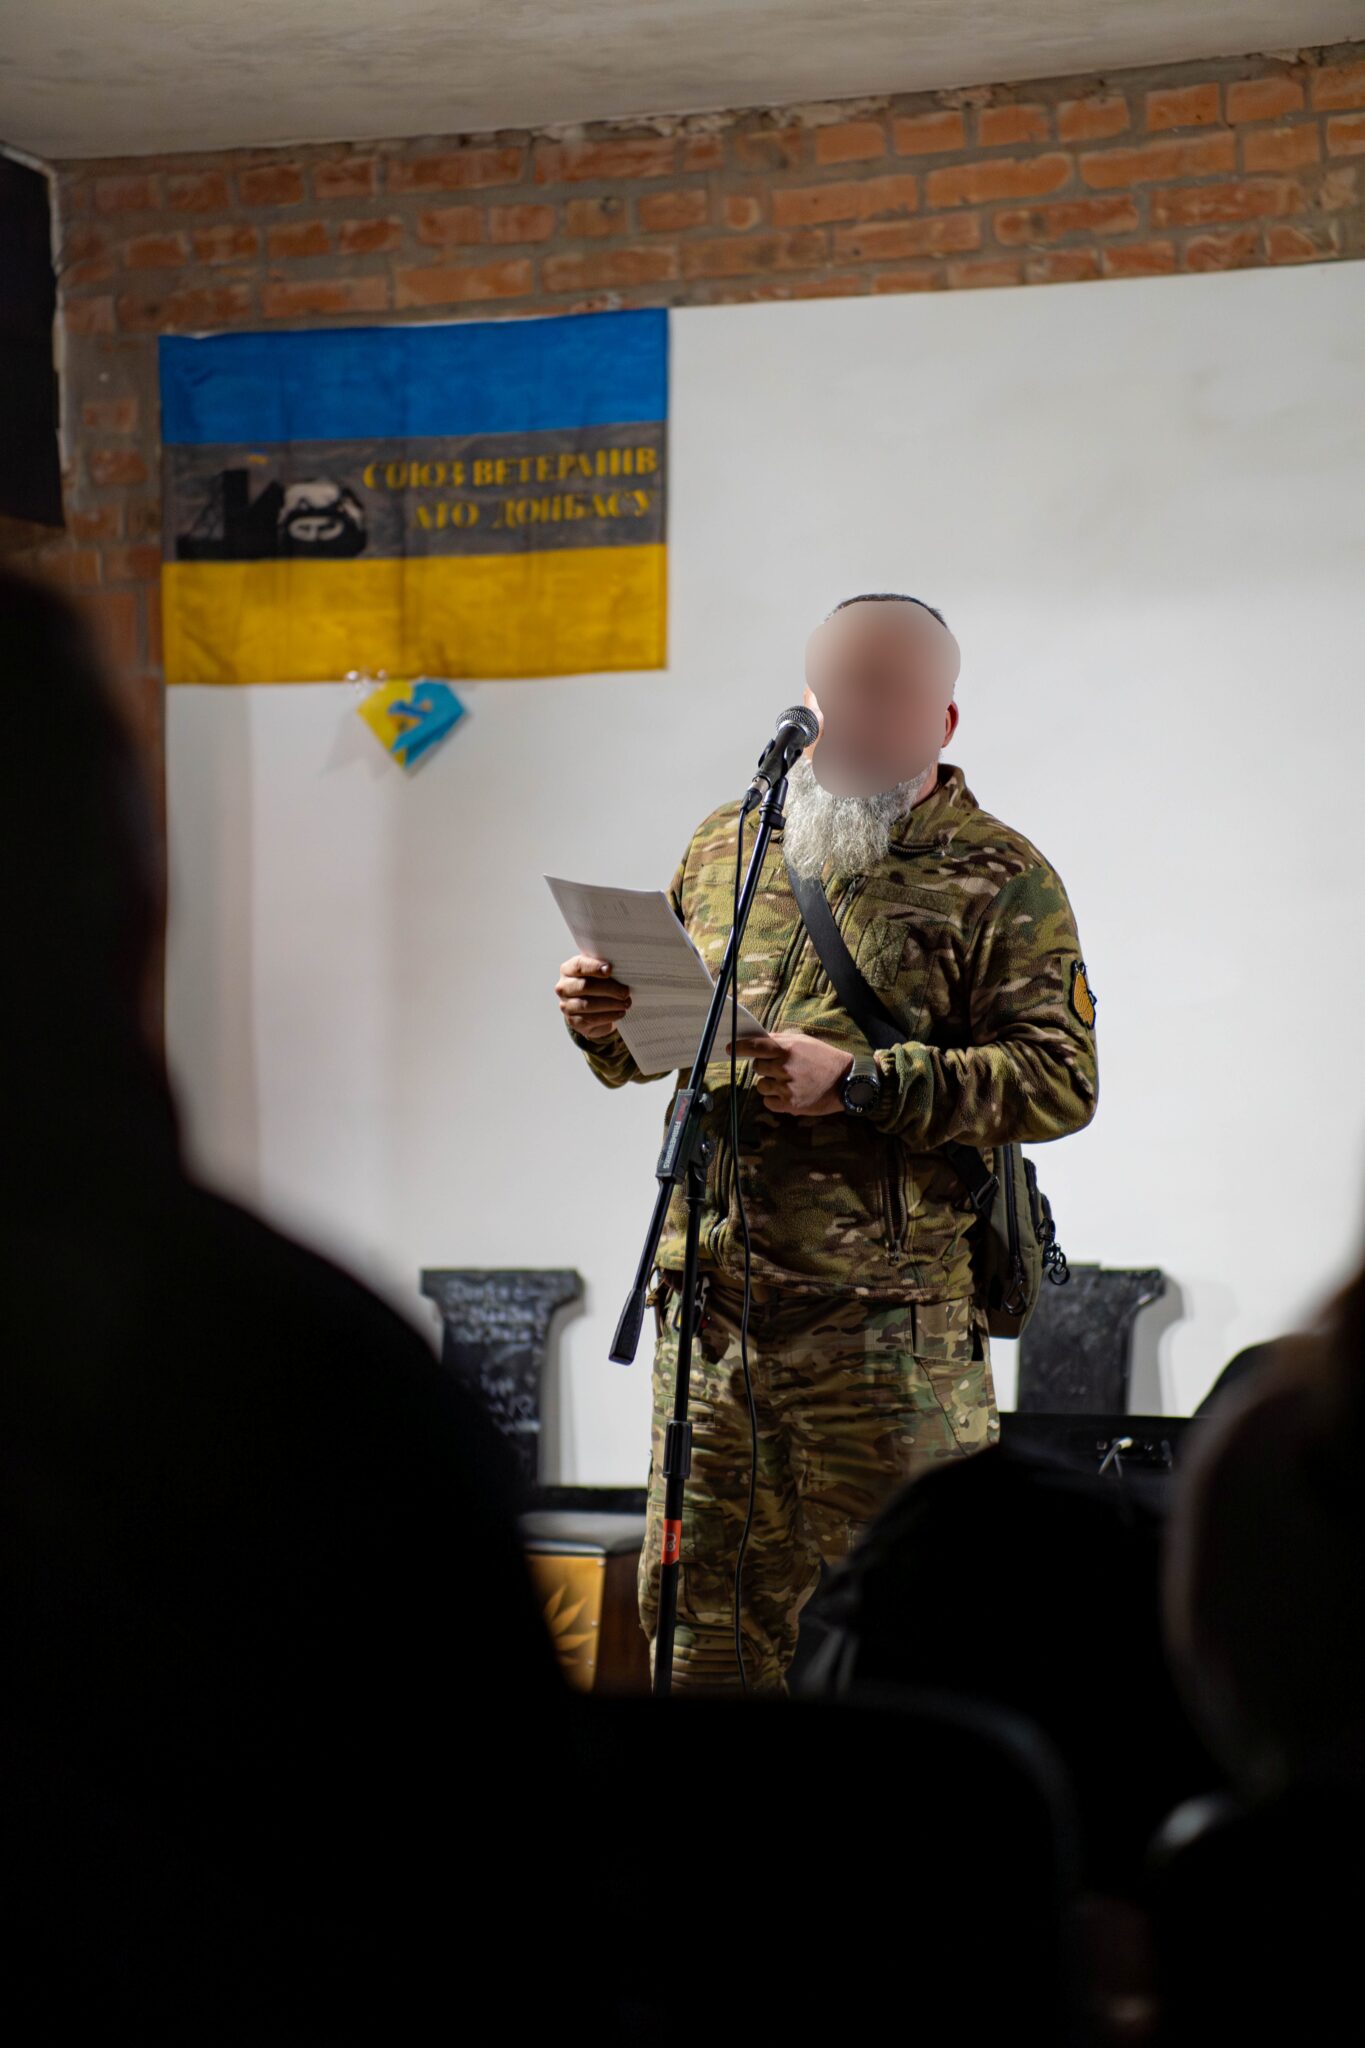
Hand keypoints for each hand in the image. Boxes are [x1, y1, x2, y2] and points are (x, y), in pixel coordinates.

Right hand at [555, 953, 631, 1040]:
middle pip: (585, 986)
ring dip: (611, 1004)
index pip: (579, 966)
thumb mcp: (599, 972)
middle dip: (609, 988)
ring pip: (588, 1005)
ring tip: (626, 1003)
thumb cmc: (597, 985)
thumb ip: (605, 967)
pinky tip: (620, 1012)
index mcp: (568, 970)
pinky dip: (609, 1016)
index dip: (594, 967)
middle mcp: (564, 987)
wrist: (592, 1009)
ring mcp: (566, 1005)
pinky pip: (591, 1019)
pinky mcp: (573, 1021)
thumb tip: (622, 966)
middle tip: (625, 991)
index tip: (610, 969)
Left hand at [724, 1030, 853, 1115]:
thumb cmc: (824, 1058)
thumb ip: (780, 1040)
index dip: (740, 1047)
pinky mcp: (790, 1104)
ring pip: (761, 1086)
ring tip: (787, 1082)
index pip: (755, 1046)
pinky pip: (768, 1102)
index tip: (729, 1048)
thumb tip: (758, 1039)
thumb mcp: (804, 1041)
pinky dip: (774, 1099)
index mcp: (788, 1049)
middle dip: (764, 1067)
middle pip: (757, 1067)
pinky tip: (788, 1093)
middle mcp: (785, 1068)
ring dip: (769, 1084)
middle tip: (780, 1068)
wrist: (846, 1082)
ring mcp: (787, 1088)